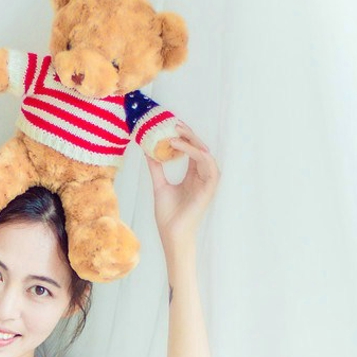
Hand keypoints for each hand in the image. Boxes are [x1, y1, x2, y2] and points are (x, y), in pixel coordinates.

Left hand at [146, 122, 220, 248]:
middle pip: (199, 148)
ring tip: (174, 133)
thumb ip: (156, 168)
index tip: (170, 126)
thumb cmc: (168, 215)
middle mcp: (202, 176)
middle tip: (173, 123)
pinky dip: (194, 152)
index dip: (183, 136)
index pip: (192, 150)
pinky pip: (207, 164)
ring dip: (191, 140)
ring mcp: (207, 182)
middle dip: (188, 133)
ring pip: (205, 152)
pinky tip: (179, 146)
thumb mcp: (159, 185)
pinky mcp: (209, 188)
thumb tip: (147, 152)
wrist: (171, 234)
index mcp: (193, 176)